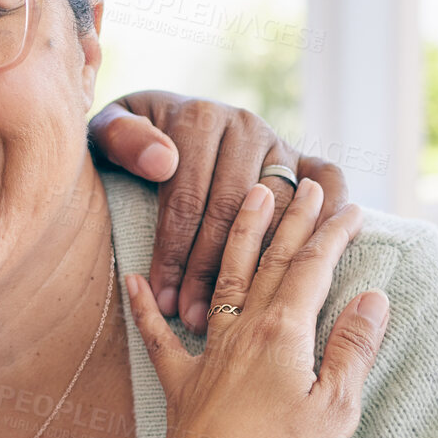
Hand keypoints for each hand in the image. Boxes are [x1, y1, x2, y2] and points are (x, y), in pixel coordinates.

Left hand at [89, 91, 351, 333]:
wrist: (154, 119)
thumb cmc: (126, 140)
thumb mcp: (107, 132)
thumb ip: (123, 140)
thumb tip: (162, 162)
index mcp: (197, 119)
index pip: (188, 197)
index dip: (175, 252)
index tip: (164, 299)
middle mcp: (242, 126)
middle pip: (232, 210)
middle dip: (209, 270)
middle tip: (191, 317)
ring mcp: (275, 140)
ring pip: (277, 207)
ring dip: (259, 263)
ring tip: (233, 309)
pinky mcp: (300, 154)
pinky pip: (329, 177)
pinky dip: (330, 212)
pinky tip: (312, 260)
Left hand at [127, 179, 388, 437]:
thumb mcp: (335, 407)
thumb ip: (352, 348)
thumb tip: (374, 295)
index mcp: (282, 333)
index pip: (312, 269)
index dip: (331, 234)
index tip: (349, 204)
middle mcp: (241, 332)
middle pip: (269, 263)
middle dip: (288, 220)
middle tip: (299, 181)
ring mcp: (207, 356)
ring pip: (223, 281)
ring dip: (236, 238)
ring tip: (244, 196)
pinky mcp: (181, 385)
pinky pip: (159, 337)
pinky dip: (145, 307)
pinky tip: (132, 278)